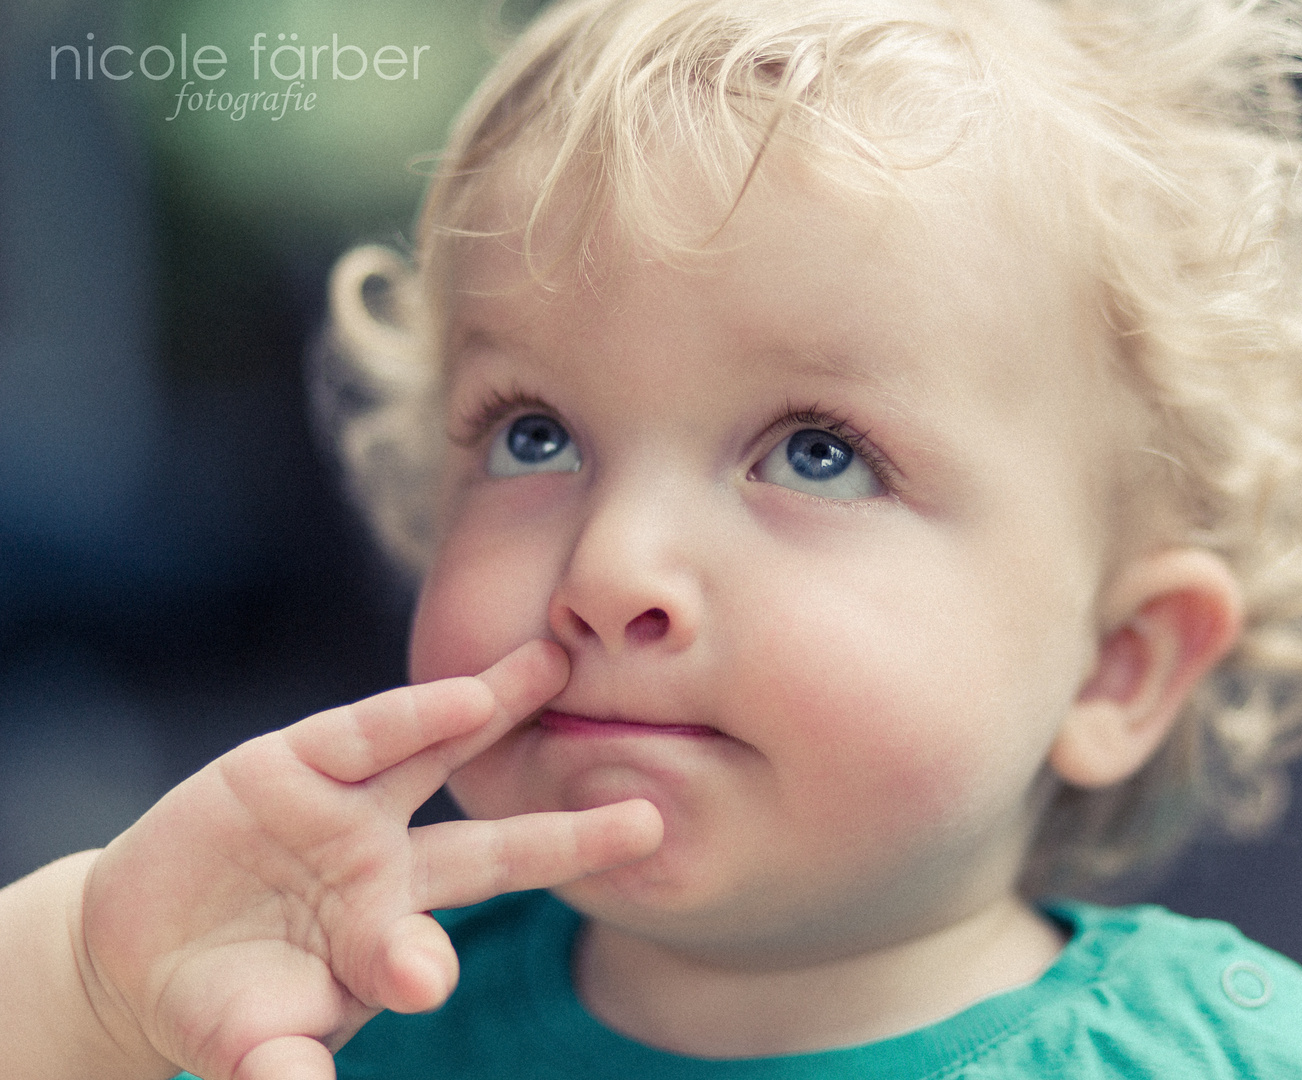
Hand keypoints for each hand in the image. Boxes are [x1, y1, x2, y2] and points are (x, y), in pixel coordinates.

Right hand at [75, 640, 661, 1079]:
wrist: (142, 942)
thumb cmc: (224, 1005)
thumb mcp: (249, 1046)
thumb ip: (281, 1068)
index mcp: (387, 944)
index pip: (434, 954)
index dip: (424, 965)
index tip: (417, 979)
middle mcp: (389, 869)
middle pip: (495, 850)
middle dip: (574, 838)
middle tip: (650, 822)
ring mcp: (348, 809)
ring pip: (438, 751)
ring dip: (498, 707)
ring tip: (555, 666)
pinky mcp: (295, 762)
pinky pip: (361, 733)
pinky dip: (410, 715)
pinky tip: (466, 692)